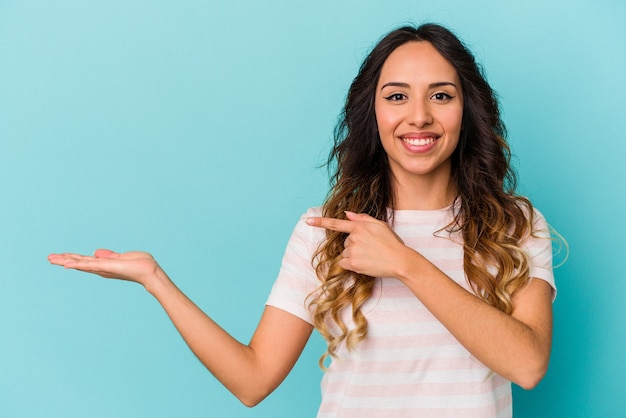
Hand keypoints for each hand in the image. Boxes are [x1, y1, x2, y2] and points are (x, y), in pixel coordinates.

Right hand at [48, 249, 162, 287]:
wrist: (148, 271)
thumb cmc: (139, 265)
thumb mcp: (121, 257)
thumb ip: (109, 255)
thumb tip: (96, 252)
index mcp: (104, 265)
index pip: (85, 261)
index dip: (72, 258)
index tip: (60, 256)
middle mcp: (101, 268)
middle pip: (79, 263)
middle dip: (64, 260)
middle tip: (49, 258)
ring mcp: (102, 268)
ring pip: (80, 264)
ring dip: (65, 261)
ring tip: (52, 259)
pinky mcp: (106, 267)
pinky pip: (89, 265)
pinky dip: (77, 265)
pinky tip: (66, 265)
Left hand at [306, 211, 413, 277]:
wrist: (399, 260)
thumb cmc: (392, 242)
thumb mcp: (380, 224)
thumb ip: (362, 218)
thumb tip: (347, 213)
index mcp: (359, 226)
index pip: (336, 223)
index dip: (320, 222)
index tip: (308, 220)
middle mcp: (354, 238)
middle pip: (345, 242)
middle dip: (354, 245)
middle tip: (371, 248)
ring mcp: (353, 251)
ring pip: (345, 253)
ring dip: (354, 255)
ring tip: (370, 256)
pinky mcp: (353, 264)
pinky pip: (345, 263)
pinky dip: (352, 264)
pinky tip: (365, 263)